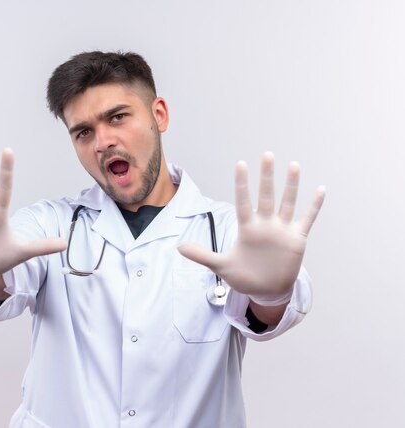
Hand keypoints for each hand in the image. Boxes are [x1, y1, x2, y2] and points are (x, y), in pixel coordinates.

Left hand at [178, 152, 325, 300]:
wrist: (266, 291)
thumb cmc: (244, 276)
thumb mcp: (222, 267)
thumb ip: (202, 255)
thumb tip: (179, 247)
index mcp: (247, 228)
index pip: (243, 202)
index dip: (242, 184)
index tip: (241, 164)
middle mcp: (265, 225)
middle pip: (266, 196)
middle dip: (266, 177)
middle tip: (267, 155)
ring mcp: (282, 230)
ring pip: (287, 203)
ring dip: (291, 186)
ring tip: (293, 165)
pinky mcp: (297, 239)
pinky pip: (307, 219)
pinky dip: (314, 206)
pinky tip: (320, 189)